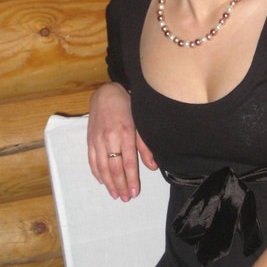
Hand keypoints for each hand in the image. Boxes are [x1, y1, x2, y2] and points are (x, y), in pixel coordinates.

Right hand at [87, 82, 157, 201]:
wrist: (105, 94)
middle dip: (121, 185)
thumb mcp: (140, 123)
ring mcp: (97, 140)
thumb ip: (145, 145)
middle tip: (126, 198)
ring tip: (115, 194)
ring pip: (102, 167)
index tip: (135, 192)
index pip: (128, 162)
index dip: (131, 179)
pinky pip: (91, 161)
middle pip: (115, 168)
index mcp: (125, 133)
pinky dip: (97, 173)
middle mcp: (110, 138)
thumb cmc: (126, 107)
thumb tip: (152, 166)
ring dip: (109, 183)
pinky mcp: (89, 140)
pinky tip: (102, 181)